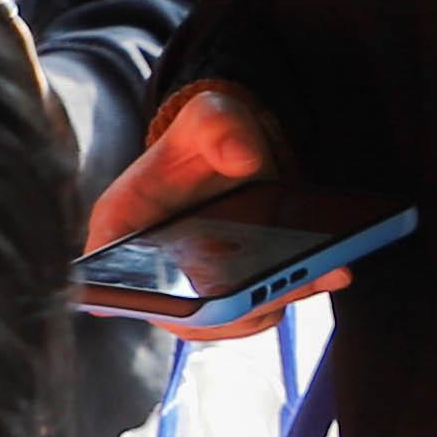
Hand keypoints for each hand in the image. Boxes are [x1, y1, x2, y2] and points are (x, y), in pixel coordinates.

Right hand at [83, 82, 322, 339]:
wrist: (242, 156)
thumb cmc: (208, 139)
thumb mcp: (210, 116)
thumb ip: (218, 127)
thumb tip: (242, 157)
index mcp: (120, 230)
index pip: (107, 280)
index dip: (135, 300)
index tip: (181, 299)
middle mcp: (151, 274)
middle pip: (182, 314)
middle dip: (231, 304)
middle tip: (272, 287)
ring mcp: (194, 292)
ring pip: (228, 319)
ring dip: (271, 301)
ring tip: (316, 271)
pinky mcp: (235, 297)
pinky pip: (260, 311)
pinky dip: (293, 293)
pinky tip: (328, 270)